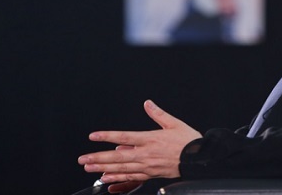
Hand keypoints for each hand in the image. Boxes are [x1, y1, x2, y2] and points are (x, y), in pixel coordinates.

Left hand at [77, 100, 201, 185]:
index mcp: (150, 139)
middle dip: (98, 157)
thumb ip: (158, 113)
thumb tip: (148, 103)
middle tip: (83, 159)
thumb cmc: (188, 141)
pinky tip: (107, 178)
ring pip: (121, 168)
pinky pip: (130, 177)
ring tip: (89, 168)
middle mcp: (146, 154)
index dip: (107, 136)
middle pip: (117, 156)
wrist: (199, 159)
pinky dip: (117, 178)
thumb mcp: (174, 123)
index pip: (124, 137)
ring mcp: (147, 166)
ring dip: (103, 168)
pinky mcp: (150, 174)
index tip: (94, 136)